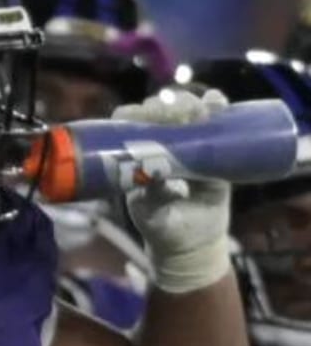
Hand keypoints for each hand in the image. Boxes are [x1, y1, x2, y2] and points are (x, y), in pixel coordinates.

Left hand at [112, 89, 231, 293]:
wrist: (192, 243)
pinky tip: (215, 102)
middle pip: (159, 113)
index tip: (143, 114)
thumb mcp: (151, 212)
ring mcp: (186, 144)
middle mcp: (159, 145)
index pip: (130, 125)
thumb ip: (151, 192)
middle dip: (165, 107)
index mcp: (135, 158)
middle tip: (173, 112)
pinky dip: (216, 106)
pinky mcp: (212, 148)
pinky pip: (215, 122)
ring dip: (190, 104)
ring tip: (196, 110)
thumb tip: (154, 170)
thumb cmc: (162, 227)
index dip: (135, 115)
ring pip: (186, 112)